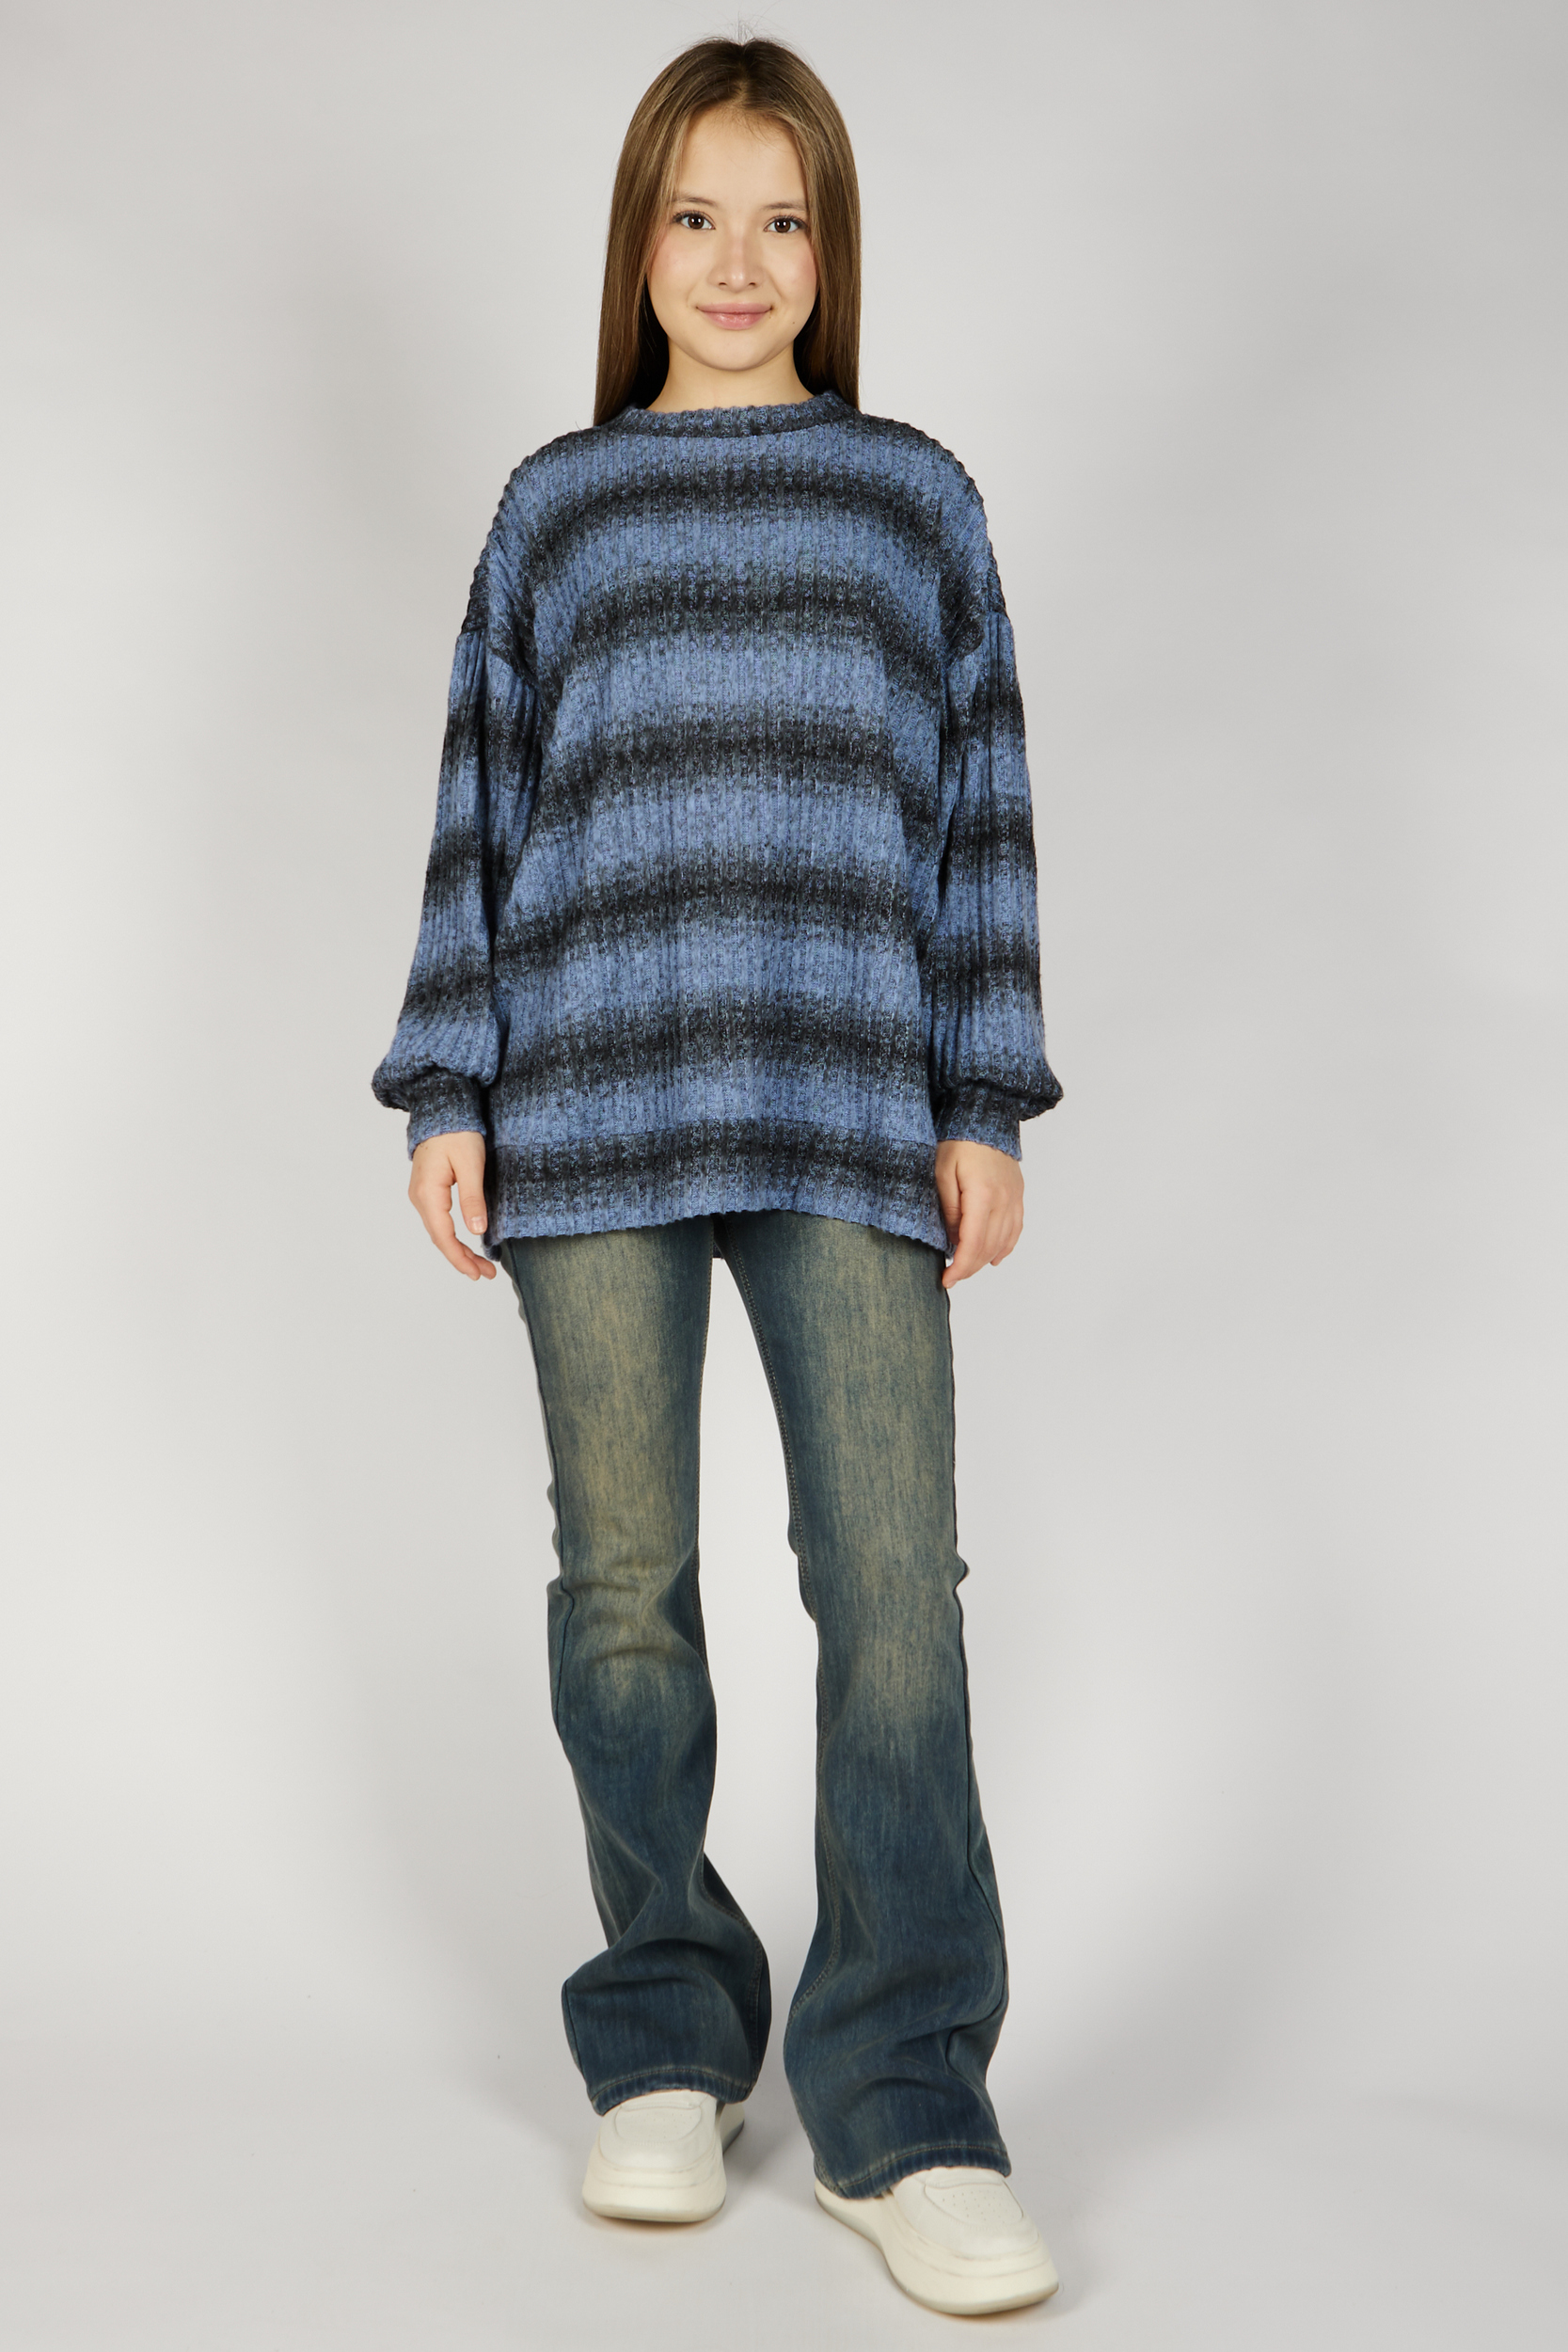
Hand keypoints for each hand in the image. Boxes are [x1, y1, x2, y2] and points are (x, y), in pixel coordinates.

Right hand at [409, 1131, 496, 1280]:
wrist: (442, 1109)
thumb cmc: (457, 1133)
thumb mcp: (470, 1165)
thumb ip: (472, 1199)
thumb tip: (476, 1230)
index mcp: (428, 1193)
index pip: (443, 1236)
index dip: (460, 1258)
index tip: (477, 1274)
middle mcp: (420, 1197)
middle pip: (440, 1238)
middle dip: (462, 1259)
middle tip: (486, 1274)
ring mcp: (422, 1195)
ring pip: (439, 1231)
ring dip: (458, 1249)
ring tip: (481, 1265)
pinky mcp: (428, 1191)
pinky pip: (439, 1221)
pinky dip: (452, 1236)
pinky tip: (466, 1244)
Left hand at [935, 1138, 1023, 1288]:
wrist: (985, 1116)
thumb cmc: (958, 1141)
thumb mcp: (942, 1172)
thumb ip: (949, 1208)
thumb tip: (954, 1240)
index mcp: (983, 1195)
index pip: (973, 1244)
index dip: (961, 1267)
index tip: (946, 1279)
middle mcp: (1004, 1200)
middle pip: (989, 1248)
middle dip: (970, 1267)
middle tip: (951, 1277)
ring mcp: (1014, 1198)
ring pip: (1004, 1242)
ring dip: (985, 1259)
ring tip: (966, 1268)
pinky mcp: (1018, 1195)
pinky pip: (1015, 1229)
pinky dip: (1005, 1247)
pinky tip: (994, 1257)